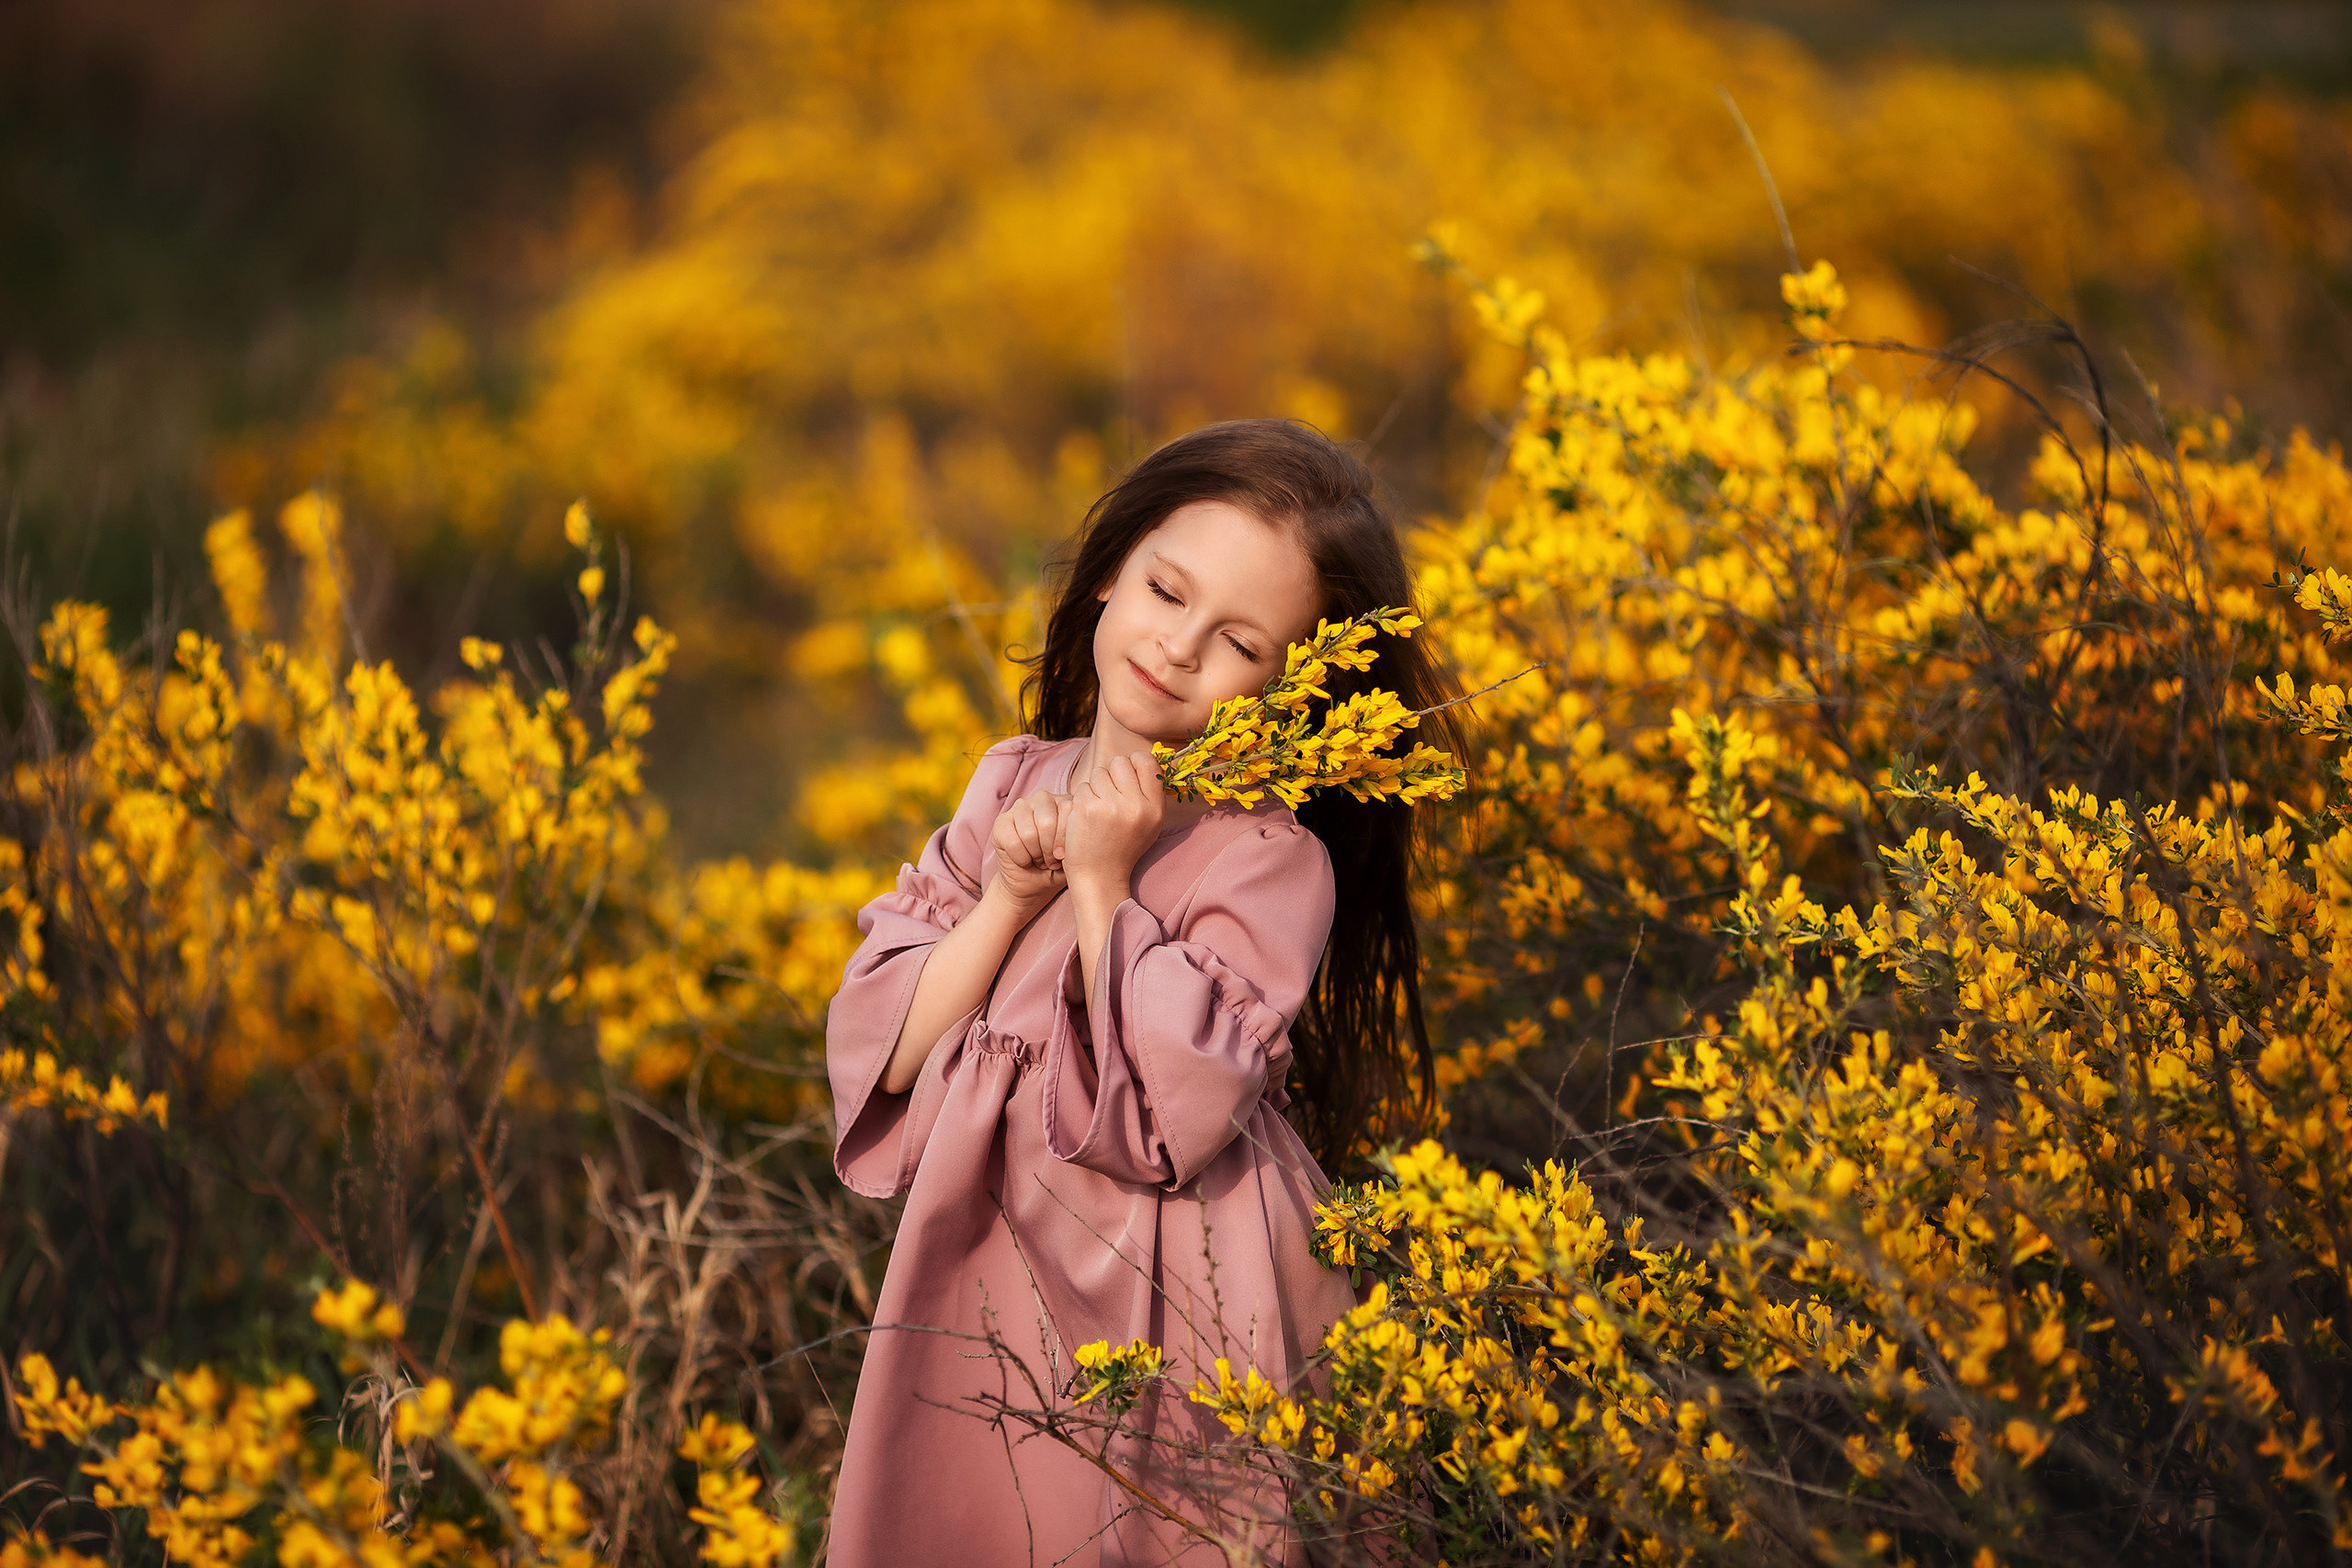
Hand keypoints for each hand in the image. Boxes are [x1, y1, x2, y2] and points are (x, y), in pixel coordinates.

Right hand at [987, 789, 1071, 912]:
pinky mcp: (1001, 822)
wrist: (1033, 884)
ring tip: (1040, 860)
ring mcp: (1020, 807)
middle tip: (1051, 861)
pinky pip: (1012, 842)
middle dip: (1050, 850)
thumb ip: (1080, 841)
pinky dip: (1021, 859)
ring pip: (1029, 833)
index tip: (1064, 857)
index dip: (1066, 840)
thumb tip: (1079, 837)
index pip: (1069, 811)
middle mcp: (1043, 799)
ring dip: (1036, 855)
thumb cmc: (1058, 867)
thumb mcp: (1076, 856)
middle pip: (1047, 823)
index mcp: (1065, 802)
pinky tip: (1025, 861)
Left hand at [1062, 752, 1165, 897]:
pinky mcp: (1089, 809)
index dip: (1133, 764)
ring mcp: (1112, 806)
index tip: (1126, 778)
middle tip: (1109, 797)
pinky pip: (1083, 787)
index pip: (1146, 760)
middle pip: (1120, 762)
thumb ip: (1147, 793)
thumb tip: (1138, 760)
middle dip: (1112, 775)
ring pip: (1099, 773)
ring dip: (1095, 787)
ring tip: (1099, 810)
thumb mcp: (1148, 823)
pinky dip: (1082, 799)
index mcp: (1155, 808)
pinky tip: (1086, 817)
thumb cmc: (1123, 847)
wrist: (1100, 877)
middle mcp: (1137, 806)